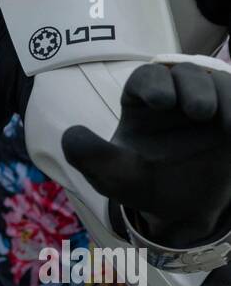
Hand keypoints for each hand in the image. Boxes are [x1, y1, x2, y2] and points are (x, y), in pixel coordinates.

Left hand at [61, 61, 230, 248]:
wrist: (181, 210)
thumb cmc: (142, 183)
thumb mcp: (112, 176)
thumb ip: (90, 157)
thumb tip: (71, 135)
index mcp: (143, 101)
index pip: (146, 80)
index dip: (153, 84)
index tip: (161, 101)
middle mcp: (177, 96)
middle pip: (185, 75)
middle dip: (192, 87)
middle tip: (198, 112)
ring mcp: (210, 106)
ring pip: (218, 85)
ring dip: (225, 98)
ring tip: (227, 126)